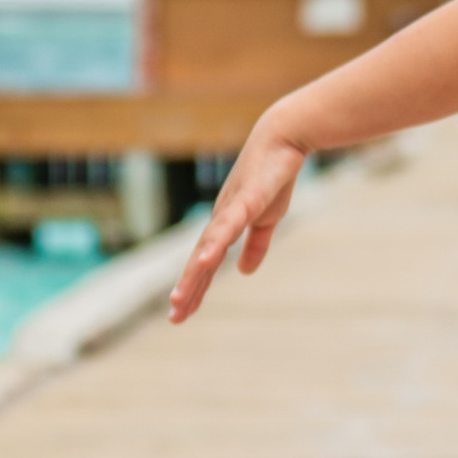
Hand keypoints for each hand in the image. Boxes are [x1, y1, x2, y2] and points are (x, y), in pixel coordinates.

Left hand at [167, 121, 309, 321]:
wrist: (282, 138)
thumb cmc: (273, 176)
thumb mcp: (266, 219)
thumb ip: (255, 245)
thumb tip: (245, 272)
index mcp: (225, 227)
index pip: (206, 264)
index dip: (195, 288)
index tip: (182, 313)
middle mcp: (220, 220)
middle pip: (200, 262)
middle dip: (188, 290)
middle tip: (175, 318)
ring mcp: (230, 210)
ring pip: (207, 249)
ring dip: (193, 275)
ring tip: (179, 300)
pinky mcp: (245, 200)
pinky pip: (227, 227)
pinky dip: (214, 245)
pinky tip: (203, 262)